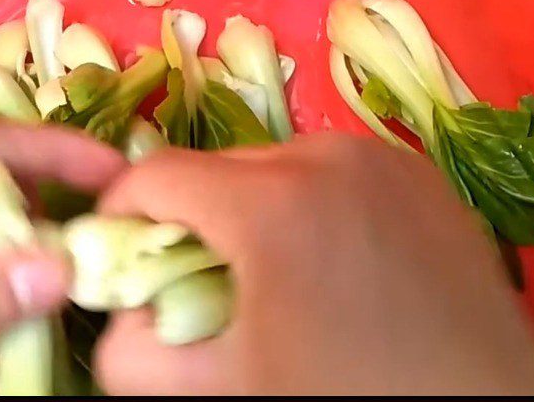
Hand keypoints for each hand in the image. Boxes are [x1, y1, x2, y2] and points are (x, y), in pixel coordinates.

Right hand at [95, 135, 533, 395]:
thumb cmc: (347, 400)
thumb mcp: (223, 393)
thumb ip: (132, 354)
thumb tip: (116, 307)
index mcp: (271, 204)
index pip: (157, 175)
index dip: (121, 207)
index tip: (115, 241)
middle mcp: (325, 157)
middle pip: (218, 169)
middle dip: (191, 215)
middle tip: (197, 273)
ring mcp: (378, 158)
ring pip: (275, 165)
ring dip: (252, 206)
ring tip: (271, 269)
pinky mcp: (417, 172)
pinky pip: (331, 171)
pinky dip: (309, 201)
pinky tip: (330, 257)